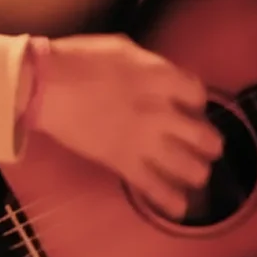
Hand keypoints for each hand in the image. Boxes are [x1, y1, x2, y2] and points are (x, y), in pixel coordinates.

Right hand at [27, 34, 222, 219]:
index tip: (190, 106)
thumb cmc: (79, 59)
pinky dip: (170, 201)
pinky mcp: (122, 162)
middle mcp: (160, 112)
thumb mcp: (124, 48)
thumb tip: (164, 77)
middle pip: (203, 136)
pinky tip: (180, 208)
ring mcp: (143, 141)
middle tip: (207, 146)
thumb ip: (151, 65)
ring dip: (197, 171)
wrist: (46, 86)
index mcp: (161, 78)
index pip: (197, 94)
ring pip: (188, 166)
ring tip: (196, 173)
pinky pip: (153, 187)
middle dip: (210, 143)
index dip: (197, 101)